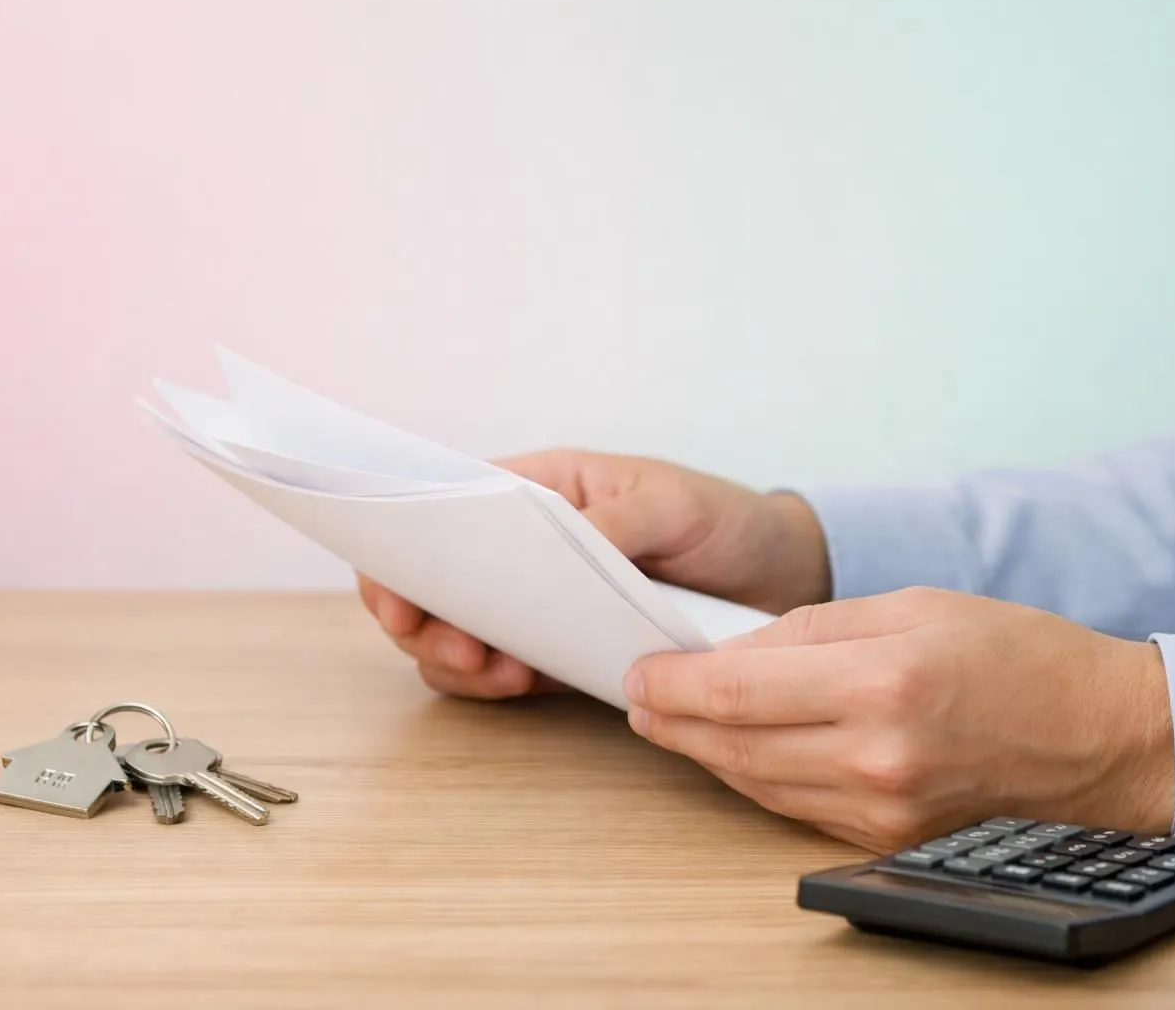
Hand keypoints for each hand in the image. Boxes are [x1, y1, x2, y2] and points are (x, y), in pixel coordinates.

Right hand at [357, 448, 830, 699]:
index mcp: (538, 489)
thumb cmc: (717, 516)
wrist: (775, 574)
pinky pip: (505, 672)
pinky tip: (514, 684)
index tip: (400, 594)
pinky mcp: (561, 652)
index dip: (404, 551)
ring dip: (458, 660)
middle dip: (426, 621)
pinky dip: (495, 684)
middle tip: (462, 649)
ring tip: (495, 672)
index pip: (443, 510)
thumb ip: (613, 522)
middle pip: (436, 583)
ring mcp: (536, 603)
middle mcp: (522, 549)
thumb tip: (557, 545)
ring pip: (460, 635)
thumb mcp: (670, 503)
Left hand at [622, 587, 1174, 851]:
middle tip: (638, 697)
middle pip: (735, 744)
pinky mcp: (889, 839)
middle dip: (672, 720)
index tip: (639, 672)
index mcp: (882, 683)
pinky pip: (797, 806)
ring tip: (670, 722)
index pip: (737, 691)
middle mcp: (877, 756)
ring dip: (705, 753)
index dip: (672, 685)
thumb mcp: (915, 604)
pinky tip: (736, 751)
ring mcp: (883, 810)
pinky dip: (756, 777)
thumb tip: (736, 651)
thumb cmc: (1020, 657)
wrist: (1102, 738)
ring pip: (758, 782)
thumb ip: (814, 627)